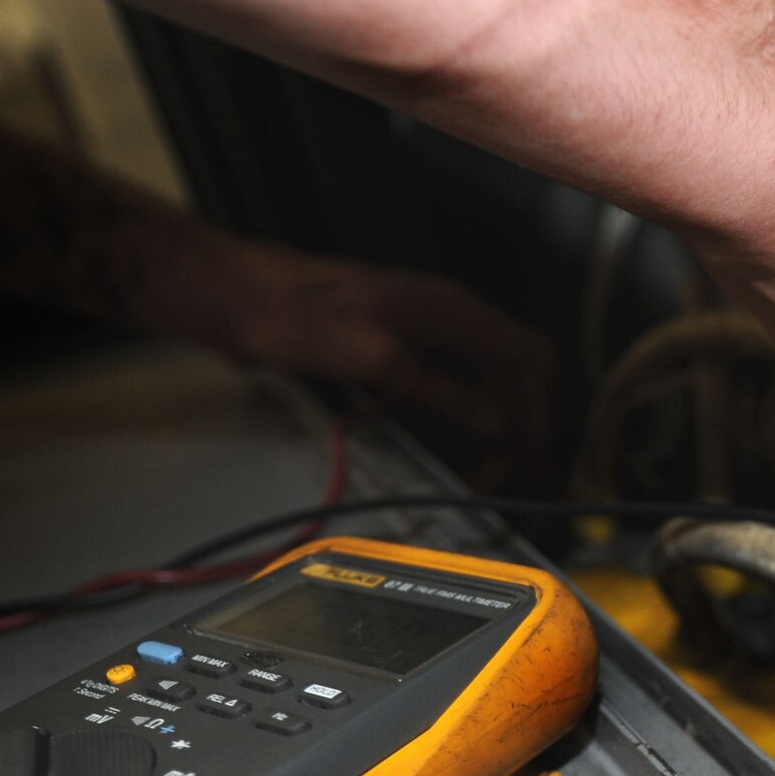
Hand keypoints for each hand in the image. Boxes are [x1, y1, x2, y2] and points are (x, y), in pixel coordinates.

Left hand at [210, 243, 552, 474]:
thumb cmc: (294, 317)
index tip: (529, 457)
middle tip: (497, 478)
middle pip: (508, 374)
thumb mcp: (372, 356)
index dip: (539, 408)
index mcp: (450, 310)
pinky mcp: (393, 350)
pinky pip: (442, 388)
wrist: (236, 296)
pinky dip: (452, 419)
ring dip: (484, 427)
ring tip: (477, 474)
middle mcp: (444, 319)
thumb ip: (437, 389)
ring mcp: (419, 334)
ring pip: (477, 383)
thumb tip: (495, 422)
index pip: (528, 355)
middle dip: (513, 425)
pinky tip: (442, 449)